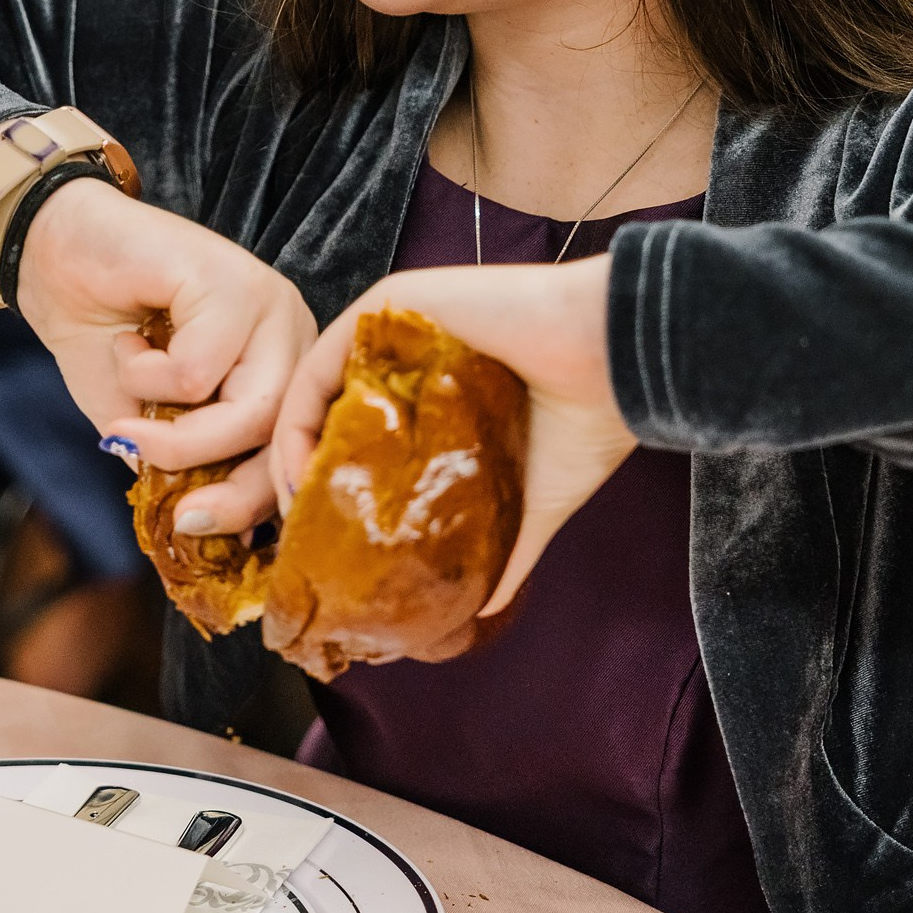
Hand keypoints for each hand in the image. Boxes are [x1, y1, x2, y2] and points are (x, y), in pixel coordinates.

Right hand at [17, 180, 317, 532]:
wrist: (50, 257)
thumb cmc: (102, 335)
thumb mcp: (144, 422)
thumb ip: (183, 465)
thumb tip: (218, 529)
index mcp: (282, 365)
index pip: (292, 448)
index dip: (255, 501)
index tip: (201, 530)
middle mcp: (289, 332)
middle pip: (283, 433)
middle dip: (227, 487)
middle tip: (179, 515)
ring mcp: (266, 303)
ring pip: (251, 409)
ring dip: (176, 436)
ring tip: (126, 419)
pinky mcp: (230, 279)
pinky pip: (198, 372)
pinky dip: (144, 376)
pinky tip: (128, 342)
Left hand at [270, 258, 638, 618]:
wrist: (620, 357)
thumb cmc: (587, 419)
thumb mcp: (538, 500)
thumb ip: (508, 547)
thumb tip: (488, 607)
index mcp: (441, 388)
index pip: (367, 436)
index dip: (335, 489)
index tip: (326, 543)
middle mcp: (413, 353)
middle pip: (333, 413)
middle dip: (304, 475)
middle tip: (300, 536)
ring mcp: (399, 327)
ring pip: (320, 390)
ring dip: (292, 450)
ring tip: (296, 511)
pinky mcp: (391, 305)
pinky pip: (323, 362)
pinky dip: (300, 416)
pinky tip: (302, 468)